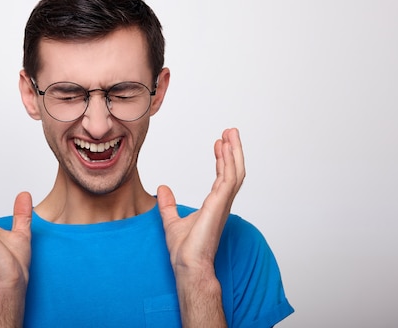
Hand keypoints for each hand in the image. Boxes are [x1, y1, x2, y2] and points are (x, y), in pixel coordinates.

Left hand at [158, 128, 244, 275]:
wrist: (188, 265)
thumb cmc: (184, 250)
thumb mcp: (171, 220)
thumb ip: (168, 204)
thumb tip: (162, 189)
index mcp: (214, 205)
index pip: (223, 177)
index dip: (222, 160)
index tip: (218, 144)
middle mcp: (222, 203)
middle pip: (234, 171)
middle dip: (234, 150)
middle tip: (230, 132)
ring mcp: (222, 204)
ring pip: (235, 172)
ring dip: (234, 151)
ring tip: (230, 133)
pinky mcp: (219, 205)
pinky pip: (228, 179)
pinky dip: (228, 162)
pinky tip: (224, 148)